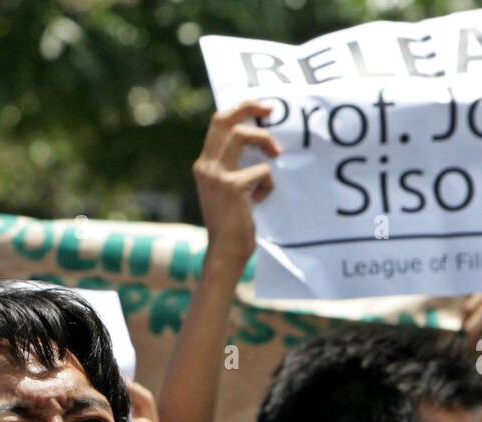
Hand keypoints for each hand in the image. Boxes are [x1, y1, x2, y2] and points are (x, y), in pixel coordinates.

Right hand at [193, 101, 280, 268]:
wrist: (225, 253)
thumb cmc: (232, 225)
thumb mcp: (227, 191)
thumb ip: (234, 169)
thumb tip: (262, 147)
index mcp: (204, 166)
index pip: (217, 125)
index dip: (239, 111)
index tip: (260, 109)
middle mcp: (206, 166)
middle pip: (225, 120)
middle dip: (248, 107)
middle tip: (271, 109)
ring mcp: (217, 175)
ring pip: (242, 136)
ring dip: (264, 141)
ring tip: (277, 155)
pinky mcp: (233, 186)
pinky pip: (262, 171)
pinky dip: (268, 184)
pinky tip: (261, 201)